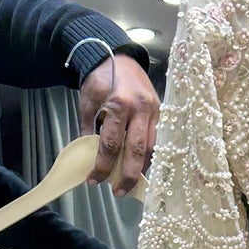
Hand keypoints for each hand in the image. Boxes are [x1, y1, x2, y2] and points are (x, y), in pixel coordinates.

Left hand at [79, 54, 159, 194]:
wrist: (119, 56)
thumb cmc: (101, 79)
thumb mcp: (88, 103)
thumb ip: (90, 130)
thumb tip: (91, 158)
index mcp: (118, 104)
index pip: (110, 144)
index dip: (102, 166)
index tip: (94, 180)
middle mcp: (139, 108)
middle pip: (136, 150)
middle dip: (127, 175)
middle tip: (119, 192)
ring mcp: (153, 109)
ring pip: (151, 146)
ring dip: (141, 167)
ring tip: (130, 182)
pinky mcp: (160, 110)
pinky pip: (157, 138)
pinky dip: (149, 155)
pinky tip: (140, 165)